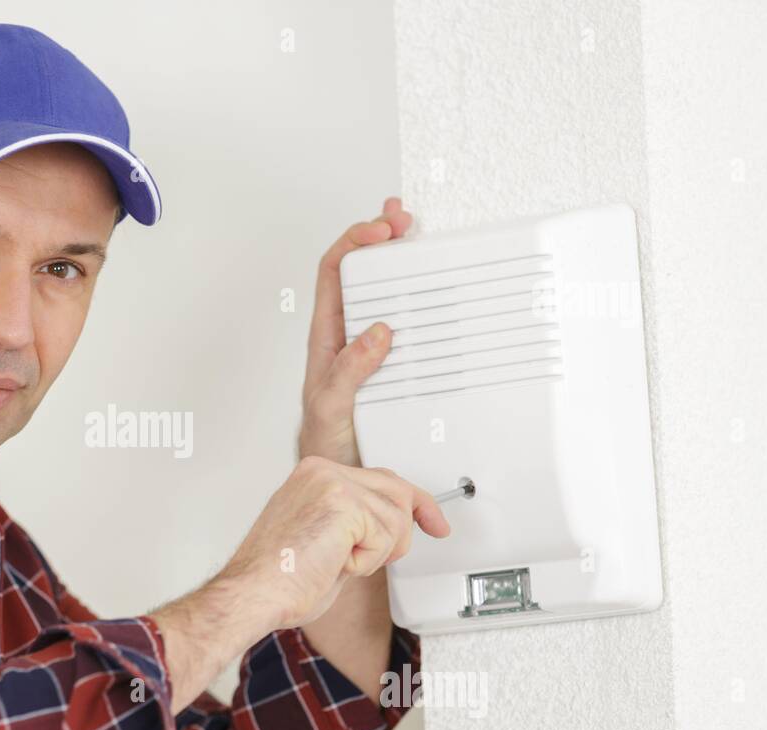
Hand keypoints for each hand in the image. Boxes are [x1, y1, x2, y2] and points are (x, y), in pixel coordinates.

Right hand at [217, 456, 449, 632]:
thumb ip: (353, 523)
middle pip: (397, 491)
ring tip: (338, 562)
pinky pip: (385, 536)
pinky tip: (337, 563)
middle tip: (400, 550)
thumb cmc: (277, 578)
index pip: (380, 478)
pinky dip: (368, 561)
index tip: (433, 519)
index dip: (414, 501)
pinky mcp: (343, 504)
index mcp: (313, 475)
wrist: (254, 593)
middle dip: (406, 528)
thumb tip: (384, 530)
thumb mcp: (323, 539)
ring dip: (377, 553)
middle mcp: (322, 471)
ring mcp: (332, 484)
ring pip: (396, 518)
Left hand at [297, 197, 412, 467]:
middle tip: (406, 219)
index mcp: (328, 335)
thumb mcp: (330, 405)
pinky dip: (425, 303)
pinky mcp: (397, 365)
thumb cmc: (326, 440)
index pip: (334, 273)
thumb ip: (349, 371)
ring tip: (422, 237)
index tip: (381, 233)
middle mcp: (350, 335)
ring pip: (388, 294)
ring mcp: (374, 348)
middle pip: (363, 272)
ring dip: (404, 264)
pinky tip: (440, 292)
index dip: (354, 243)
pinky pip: (412, 326)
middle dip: (382, 238)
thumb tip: (377, 332)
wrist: (339, 473)